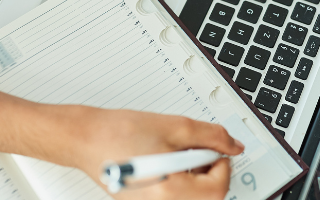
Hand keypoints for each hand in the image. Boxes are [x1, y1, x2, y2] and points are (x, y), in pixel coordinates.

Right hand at [49, 106, 244, 199]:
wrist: (86, 139)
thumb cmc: (118, 133)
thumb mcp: (175, 126)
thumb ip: (211, 136)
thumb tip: (233, 146)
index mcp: (169, 192)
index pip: (218, 188)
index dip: (223, 164)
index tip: (217, 149)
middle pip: (208, 199)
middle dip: (211, 173)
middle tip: (199, 150)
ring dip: (197, 179)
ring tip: (180, 155)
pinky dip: (182, 184)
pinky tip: (169, 165)